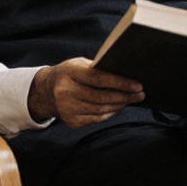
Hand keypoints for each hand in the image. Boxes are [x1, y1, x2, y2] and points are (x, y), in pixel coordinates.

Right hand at [28, 58, 144, 127]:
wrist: (46, 90)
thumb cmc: (71, 73)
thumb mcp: (80, 64)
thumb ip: (98, 68)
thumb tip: (127, 74)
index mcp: (71, 73)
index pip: (100, 79)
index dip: (121, 83)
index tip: (138, 85)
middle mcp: (66, 92)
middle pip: (102, 97)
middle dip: (125, 96)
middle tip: (140, 95)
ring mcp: (67, 108)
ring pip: (101, 109)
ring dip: (120, 105)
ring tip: (132, 100)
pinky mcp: (70, 121)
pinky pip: (96, 119)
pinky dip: (110, 113)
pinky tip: (118, 107)